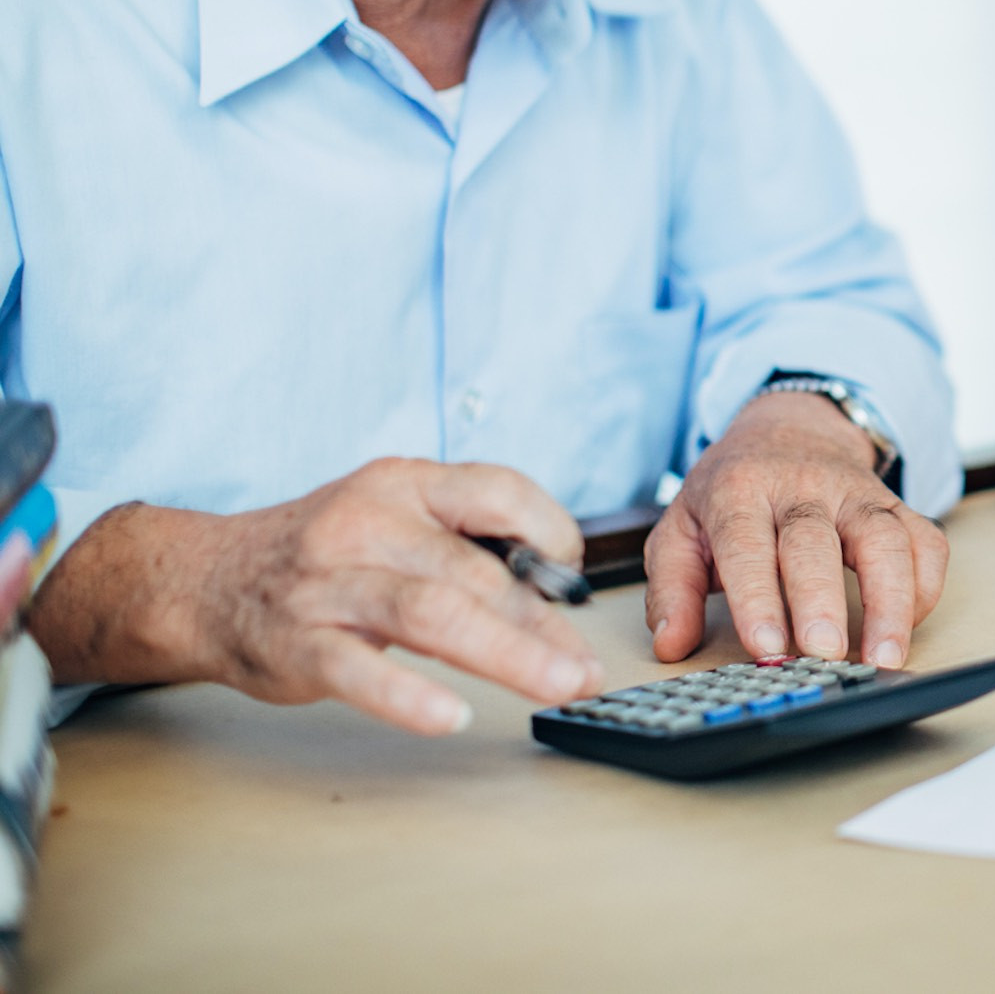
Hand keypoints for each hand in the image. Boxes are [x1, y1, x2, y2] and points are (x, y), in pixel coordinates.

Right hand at [37, 458, 605, 735]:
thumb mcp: (394, 514)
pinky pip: (357, 671)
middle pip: (475, 570)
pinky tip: (450, 717)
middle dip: (544, 622)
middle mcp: (368, 524)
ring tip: (558, 685)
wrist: (204, 579)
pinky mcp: (295, 643)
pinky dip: (406, 695)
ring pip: (430, 614)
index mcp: (404, 483)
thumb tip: (557, 585)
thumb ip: (466, 538)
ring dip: (507, 654)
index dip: (551, 532)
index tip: (573, 579)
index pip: (500, 492)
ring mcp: (329, 584)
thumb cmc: (324, 551)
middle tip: (586, 666)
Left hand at [644, 392, 946, 667]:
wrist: (790, 428)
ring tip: (885, 657)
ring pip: (884, 538)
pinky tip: (908, 623)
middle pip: (816, 541)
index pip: (747, 544)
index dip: (758, 597)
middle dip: (822, 601)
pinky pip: (925, 541)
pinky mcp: (896, 504)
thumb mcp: (682, 528)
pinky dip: (925, 586)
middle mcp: (802, 488)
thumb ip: (672, 588)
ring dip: (891, 600)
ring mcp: (856, 494)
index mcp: (740, 491)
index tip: (766, 646)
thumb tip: (671, 644)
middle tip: (824, 655)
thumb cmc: (734, 489)